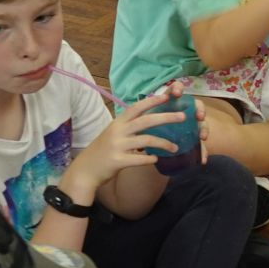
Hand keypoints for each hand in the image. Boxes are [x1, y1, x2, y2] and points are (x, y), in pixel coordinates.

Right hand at [66, 87, 190, 191]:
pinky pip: (140, 159)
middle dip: (166, 117)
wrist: (85, 171)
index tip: (167, 96)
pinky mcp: (118, 161)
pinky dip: (150, 159)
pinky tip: (156, 159)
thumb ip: (128, 127)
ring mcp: (117, 146)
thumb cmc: (102, 151)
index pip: (136, 108)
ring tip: (175, 148)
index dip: (151, 101)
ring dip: (164, 143)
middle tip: (183, 117)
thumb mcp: (113, 134)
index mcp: (117, 123)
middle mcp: (117, 131)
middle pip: (145, 121)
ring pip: (146, 140)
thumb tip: (149, 121)